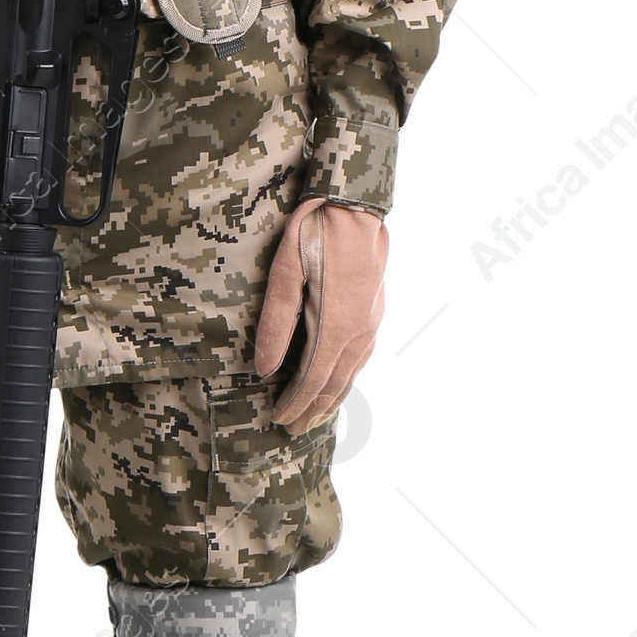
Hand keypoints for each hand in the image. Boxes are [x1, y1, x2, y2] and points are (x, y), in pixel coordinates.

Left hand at [255, 199, 388, 436]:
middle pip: (333, 384)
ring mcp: (370, 322)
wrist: (356, 206)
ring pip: (351, 373)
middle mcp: (358, 332)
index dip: (294, 403)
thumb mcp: (286, 272)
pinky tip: (342, 378)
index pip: (312, 380)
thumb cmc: (315, 232)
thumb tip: (263, 368)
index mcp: (335, 328)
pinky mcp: (373, 310)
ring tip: (316, 416)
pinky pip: (361, 356)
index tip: (278, 420)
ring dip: (331, 398)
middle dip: (311, 409)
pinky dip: (348, 377)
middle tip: (293, 429)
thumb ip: (276, 323)